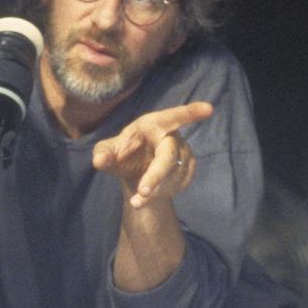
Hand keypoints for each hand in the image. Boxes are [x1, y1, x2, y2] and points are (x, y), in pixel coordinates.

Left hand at [92, 102, 212, 208]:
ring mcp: (183, 152)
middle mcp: (171, 136)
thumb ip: (103, 154)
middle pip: (169, 156)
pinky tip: (151, 194)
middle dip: (156, 175)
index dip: (190, 113)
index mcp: (153, 124)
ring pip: (173, 175)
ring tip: (138, 199)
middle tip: (142, 192)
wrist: (134, 170)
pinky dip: (163, 193)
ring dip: (156, 190)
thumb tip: (99, 160)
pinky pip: (179, 183)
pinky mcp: (188, 167)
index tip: (208, 109)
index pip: (173, 117)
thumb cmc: (122, 153)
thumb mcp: (107, 152)